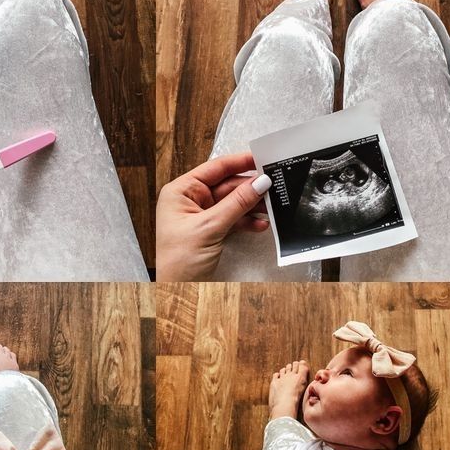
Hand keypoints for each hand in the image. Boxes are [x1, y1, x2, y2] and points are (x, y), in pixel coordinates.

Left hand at [156, 153, 272, 280]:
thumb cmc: (179, 260)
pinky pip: (233, 219)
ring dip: (252, 206)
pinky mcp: (211, 231)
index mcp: (181, 191)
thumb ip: (236, 204)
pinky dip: (247, 222)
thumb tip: (259, 182)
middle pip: (227, 186)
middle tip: (274, 186)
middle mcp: (190, 200)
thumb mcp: (209, 227)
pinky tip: (261, 225)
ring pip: (233, 203)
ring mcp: (201, 216)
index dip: (238, 162)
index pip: (214, 169)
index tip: (261, 158)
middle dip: (250, 188)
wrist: (176, 291)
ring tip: (272, 207)